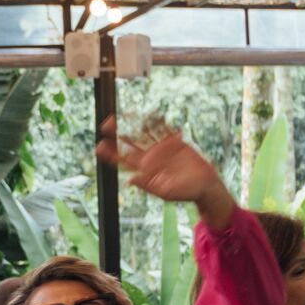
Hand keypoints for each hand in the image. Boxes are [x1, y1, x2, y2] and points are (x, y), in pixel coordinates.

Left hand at [95, 116, 232, 224]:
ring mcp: (161, 148)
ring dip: (134, 123)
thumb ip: (148, 185)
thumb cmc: (186, 192)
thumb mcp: (166, 192)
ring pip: (144, 133)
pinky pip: (162, 129)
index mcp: (145, 171)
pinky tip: (147, 112)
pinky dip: (155, 120)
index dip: (111, 154)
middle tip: (105, 124)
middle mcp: (150, 158)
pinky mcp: (174, 141)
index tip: (99, 147)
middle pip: (130, 143)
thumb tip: (130, 180)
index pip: (124, 161)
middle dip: (117, 134)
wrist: (205, 184)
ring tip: (123, 113)